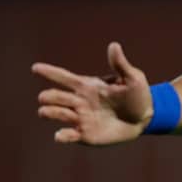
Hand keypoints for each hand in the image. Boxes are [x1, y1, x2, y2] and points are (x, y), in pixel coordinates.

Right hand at [32, 42, 152, 144]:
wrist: (145, 119)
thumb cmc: (138, 95)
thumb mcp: (133, 78)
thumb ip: (120, 65)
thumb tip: (114, 45)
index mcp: (87, 86)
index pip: (64, 77)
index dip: (50, 72)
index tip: (35, 68)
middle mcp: (79, 101)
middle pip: (55, 96)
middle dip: (48, 96)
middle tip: (47, 98)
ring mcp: (81, 118)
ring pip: (56, 113)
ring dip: (51, 112)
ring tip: (49, 111)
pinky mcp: (85, 134)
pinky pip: (68, 135)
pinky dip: (62, 135)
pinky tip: (60, 135)